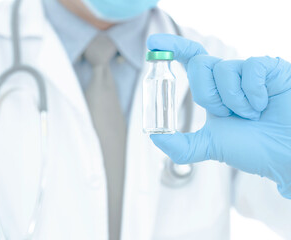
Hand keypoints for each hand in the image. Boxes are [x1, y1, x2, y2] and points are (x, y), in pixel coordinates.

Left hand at [147, 34, 290, 198]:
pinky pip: (250, 68)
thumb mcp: (211, 146)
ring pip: (223, 68)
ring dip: (233, 100)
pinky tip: (264, 104)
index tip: (153, 44)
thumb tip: (155, 138)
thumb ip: (182, 146)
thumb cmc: (252, 148)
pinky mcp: (269, 68)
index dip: (172, 48)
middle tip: (226, 114)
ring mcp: (247, 71)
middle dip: (207, 95)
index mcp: (212, 90)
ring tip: (250, 114)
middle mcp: (227, 77)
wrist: (284, 153)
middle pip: (199, 64)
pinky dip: (253, 93)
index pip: (189, 60)